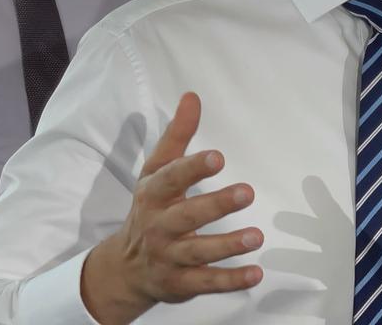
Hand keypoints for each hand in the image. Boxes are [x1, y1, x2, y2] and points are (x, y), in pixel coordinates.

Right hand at [80, 93, 263, 323]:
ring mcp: (169, 257)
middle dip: (216, 205)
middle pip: (187, 216)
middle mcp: (159, 226)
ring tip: (257, 236)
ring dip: (227, 246)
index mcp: (153, 194)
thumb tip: (192, 97)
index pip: (171, 179)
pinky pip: (206, 283)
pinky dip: (230, 281)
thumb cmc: (150, 208)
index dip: (192, 169)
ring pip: (198, 252)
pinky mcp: (181, 283)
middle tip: (247, 192)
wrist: (124, 268)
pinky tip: (256, 273)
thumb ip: (177, 136)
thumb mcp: (156, 171)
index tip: (218, 157)